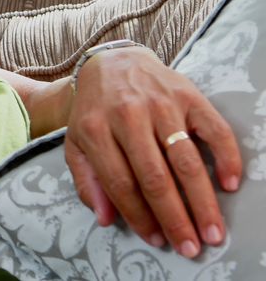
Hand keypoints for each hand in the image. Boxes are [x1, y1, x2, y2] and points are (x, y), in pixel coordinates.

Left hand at [64, 46, 241, 257]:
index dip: (139, 216)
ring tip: (213, 231)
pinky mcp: (188, 94)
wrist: (113, 62)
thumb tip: (106, 219)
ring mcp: (160, 104)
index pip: (120, 182)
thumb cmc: (95, 111)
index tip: (156, 240)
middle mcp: (128, 115)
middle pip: (154, 176)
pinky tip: (231, 184)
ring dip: (202, 200)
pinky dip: (226, 157)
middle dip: (174, 217)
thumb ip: (87, 180)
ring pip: (185, 159)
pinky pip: (214, 129)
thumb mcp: (77, 142)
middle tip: (191, 247)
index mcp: (95, 129)